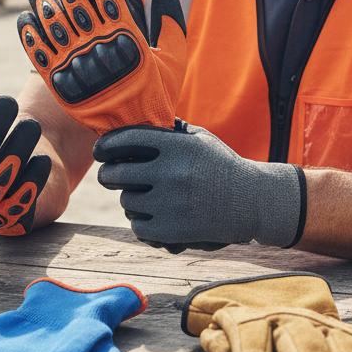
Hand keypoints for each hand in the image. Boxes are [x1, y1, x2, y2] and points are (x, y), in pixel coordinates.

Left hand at [17, 0, 186, 134]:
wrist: (135, 133)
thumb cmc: (157, 94)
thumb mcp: (174, 56)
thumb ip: (169, 18)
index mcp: (126, 34)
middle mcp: (98, 43)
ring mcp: (75, 60)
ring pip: (50, 17)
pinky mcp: (57, 80)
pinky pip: (35, 47)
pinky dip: (29, 29)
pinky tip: (28, 17)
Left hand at [94, 122, 305, 251]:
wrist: (252, 202)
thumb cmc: (221, 165)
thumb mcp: (200, 138)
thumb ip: (168, 130)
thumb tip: (133, 119)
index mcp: (176, 146)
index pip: (126, 140)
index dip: (105, 145)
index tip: (99, 151)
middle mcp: (171, 173)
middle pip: (116, 174)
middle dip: (108, 175)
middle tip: (108, 177)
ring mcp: (170, 203)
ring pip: (126, 201)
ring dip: (130, 199)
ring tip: (142, 197)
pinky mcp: (172, 231)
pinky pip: (137, 226)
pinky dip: (141, 223)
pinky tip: (152, 216)